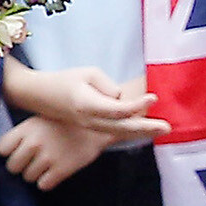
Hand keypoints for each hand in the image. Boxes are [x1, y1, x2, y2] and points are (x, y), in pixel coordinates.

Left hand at [0, 116, 105, 189]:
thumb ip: (22, 135)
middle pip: (12, 167)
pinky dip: (48, 181)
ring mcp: (48, 157)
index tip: (16, 152)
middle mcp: (34, 143)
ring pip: (28, 177)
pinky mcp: (62, 170)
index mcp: (27, 129)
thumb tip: (4, 153)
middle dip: (20, 166)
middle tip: (32, 160)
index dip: (8, 153)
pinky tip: (54, 171)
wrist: (96, 128)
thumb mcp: (39, 121)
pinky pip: (43, 185)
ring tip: (47, 163)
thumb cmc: (63, 125)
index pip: (2, 149)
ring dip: (35, 174)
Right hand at [19, 64, 167, 140]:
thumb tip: (124, 100)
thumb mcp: (87, 74)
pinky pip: (114, 130)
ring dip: (141, 131)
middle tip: (167, 128)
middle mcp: (90, 120)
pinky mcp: (92, 127)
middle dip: (146, 128)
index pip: (117, 109)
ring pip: (120, 132)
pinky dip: (130, 130)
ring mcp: (90, 126)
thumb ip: (109, 87)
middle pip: (122, 127)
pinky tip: (144, 129)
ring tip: (161, 130)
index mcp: (87, 104)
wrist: (38, 95)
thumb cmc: (63, 80)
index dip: (137, 105)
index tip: (154, 97)